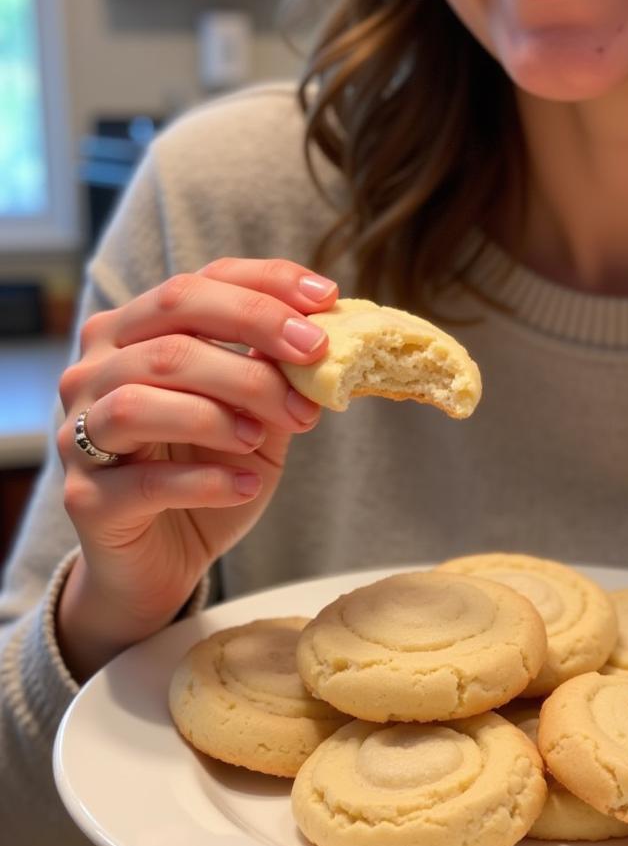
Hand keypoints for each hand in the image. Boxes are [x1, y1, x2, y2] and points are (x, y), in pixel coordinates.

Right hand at [55, 257, 337, 678]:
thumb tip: (326, 341)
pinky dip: (207, 479)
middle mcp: (96, 370)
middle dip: (256, 332)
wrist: (161, 561)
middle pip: (173, 321)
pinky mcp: (88, 498)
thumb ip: (278, 378)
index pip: (198, 284)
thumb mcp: (258, 418)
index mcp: (135, 335)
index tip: (328, 298)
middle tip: (315, 361)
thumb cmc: (209, 473)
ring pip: (145, 396)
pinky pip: (147, 479)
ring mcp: (81, 431)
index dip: (266, 284)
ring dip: (222, 411)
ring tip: (265, 436)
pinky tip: (245, 484)